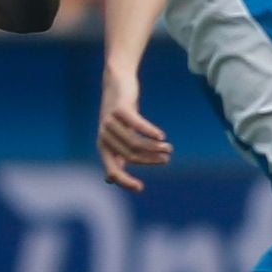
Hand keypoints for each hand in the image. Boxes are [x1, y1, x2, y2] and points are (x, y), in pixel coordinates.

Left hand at [98, 67, 170, 191]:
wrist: (117, 83)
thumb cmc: (120, 114)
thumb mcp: (117, 137)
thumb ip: (116, 156)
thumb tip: (110, 179)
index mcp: (104, 148)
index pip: (112, 172)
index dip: (125, 182)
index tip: (140, 188)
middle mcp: (104, 137)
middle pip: (131, 156)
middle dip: (151, 160)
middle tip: (167, 157)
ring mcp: (110, 122)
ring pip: (135, 143)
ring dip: (154, 147)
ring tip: (168, 148)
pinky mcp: (119, 109)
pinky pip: (137, 124)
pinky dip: (150, 131)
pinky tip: (161, 135)